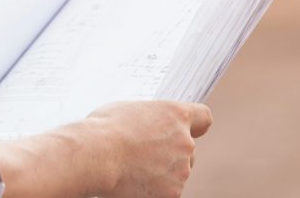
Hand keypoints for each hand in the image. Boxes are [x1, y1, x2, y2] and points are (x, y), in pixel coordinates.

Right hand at [88, 101, 212, 197]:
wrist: (96, 155)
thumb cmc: (106, 127)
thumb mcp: (129, 111)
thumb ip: (149, 118)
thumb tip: (148, 127)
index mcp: (175, 115)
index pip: (203, 117)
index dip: (195, 124)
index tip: (189, 129)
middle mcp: (185, 142)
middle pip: (189, 149)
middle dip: (172, 152)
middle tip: (145, 152)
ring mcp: (181, 171)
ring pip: (177, 172)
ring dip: (162, 171)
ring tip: (132, 166)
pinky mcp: (172, 194)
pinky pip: (167, 191)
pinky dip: (154, 189)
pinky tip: (133, 181)